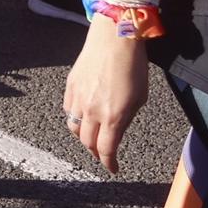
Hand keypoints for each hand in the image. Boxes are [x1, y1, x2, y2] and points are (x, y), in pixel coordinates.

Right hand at [63, 26, 150, 174]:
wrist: (114, 39)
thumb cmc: (133, 66)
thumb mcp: (139, 98)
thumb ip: (125, 118)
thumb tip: (116, 130)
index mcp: (113, 116)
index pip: (106, 150)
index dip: (109, 163)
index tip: (113, 168)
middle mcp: (92, 110)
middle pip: (87, 142)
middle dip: (96, 152)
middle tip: (103, 154)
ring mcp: (78, 97)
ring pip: (73, 127)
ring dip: (82, 136)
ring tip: (90, 136)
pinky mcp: (70, 85)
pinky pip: (67, 109)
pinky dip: (74, 117)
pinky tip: (81, 115)